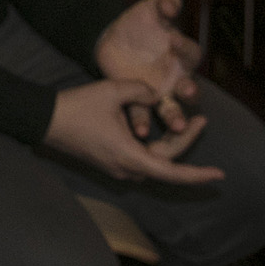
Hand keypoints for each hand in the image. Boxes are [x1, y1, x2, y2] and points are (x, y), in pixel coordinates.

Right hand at [45, 78, 221, 183]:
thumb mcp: (112, 91)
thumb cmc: (77, 107)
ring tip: (185, 123)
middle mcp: (128, 168)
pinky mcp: (111, 162)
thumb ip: (140, 90)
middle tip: (201, 121)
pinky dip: (156, 146)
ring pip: (155, 160)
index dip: (198, 175)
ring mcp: (118, 167)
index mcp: (131, 156)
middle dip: (185, 142)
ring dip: (171, 145)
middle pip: (167, 162)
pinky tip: (158, 128)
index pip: (172, 172)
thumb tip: (156, 95)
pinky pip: (142, 158)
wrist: (44, 119)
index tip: (220, 175)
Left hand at [95, 0, 204, 135]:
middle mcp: (176, 76)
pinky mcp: (139, 101)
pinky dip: (142, 123)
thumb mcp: (152, 8)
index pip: (191, 52)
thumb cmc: (140, 22)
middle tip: (185, 89)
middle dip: (190, 91)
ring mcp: (160, 91)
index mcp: (181, 54)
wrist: (112, 37)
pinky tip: (140, 131)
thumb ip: (165, 3)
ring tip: (176, 125)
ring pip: (172, 108)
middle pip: (190, 88)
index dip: (185, 47)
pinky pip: (143, 114)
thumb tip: (171, 4)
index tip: (173, 41)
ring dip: (175, 117)